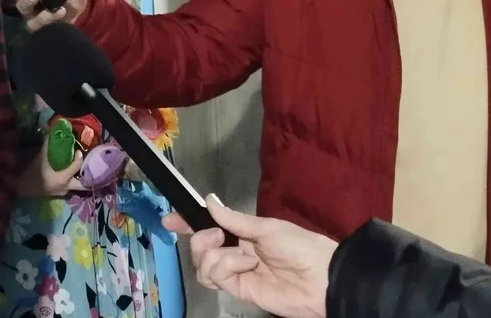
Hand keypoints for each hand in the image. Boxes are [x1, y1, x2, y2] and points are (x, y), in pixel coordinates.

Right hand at [17, 134, 85, 196]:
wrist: (20, 188)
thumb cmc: (31, 174)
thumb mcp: (39, 158)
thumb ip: (46, 145)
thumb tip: (50, 130)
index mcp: (62, 178)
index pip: (77, 167)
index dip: (80, 157)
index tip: (78, 150)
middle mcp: (66, 188)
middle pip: (84, 184)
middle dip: (90, 176)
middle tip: (90, 165)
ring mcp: (63, 193)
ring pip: (77, 186)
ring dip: (81, 178)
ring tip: (82, 168)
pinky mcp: (58, 194)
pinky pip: (70, 187)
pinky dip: (72, 180)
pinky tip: (70, 174)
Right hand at [165, 196, 333, 317]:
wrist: (321, 278)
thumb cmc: (299, 246)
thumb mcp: (266, 227)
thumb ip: (234, 219)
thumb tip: (208, 201)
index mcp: (242, 232)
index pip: (209, 226)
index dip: (187, 224)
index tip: (170, 220)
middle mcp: (235, 251)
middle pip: (199, 247)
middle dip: (201, 239)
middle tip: (219, 237)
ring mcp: (236, 272)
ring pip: (203, 264)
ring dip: (216, 256)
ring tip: (242, 256)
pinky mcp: (239, 289)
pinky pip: (216, 277)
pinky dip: (226, 268)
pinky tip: (246, 266)